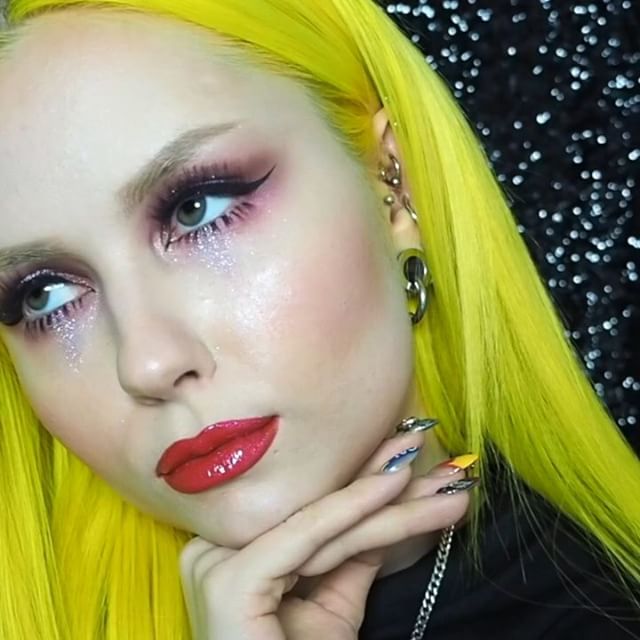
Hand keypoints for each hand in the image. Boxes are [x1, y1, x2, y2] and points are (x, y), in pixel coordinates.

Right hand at [179, 429, 474, 639]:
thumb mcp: (331, 604)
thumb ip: (350, 555)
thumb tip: (386, 505)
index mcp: (231, 550)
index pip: (308, 511)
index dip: (362, 484)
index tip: (409, 461)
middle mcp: (214, 549)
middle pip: (315, 511)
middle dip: (380, 481)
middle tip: (428, 453)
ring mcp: (214, 561)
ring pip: (321, 522)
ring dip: (388, 496)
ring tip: (441, 478)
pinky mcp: (228, 580)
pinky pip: (306, 535)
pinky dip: (355, 506)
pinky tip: (396, 483)